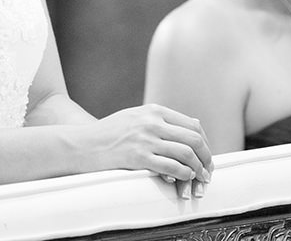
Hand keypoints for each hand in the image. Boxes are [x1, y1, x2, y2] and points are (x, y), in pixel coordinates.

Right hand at [92, 104, 212, 199]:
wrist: (81, 144)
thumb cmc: (108, 134)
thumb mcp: (135, 117)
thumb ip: (159, 121)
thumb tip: (188, 129)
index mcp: (154, 110)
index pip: (192, 124)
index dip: (204, 143)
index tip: (206, 156)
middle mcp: (152, 122)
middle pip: (194, 138)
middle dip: (206, 157)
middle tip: (208, 171)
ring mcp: (145, 139)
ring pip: (186, 153)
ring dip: (198, 169)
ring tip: (199, 179)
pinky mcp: (138, 157)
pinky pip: (171, 167)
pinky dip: (183, 175)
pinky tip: (184, 180)